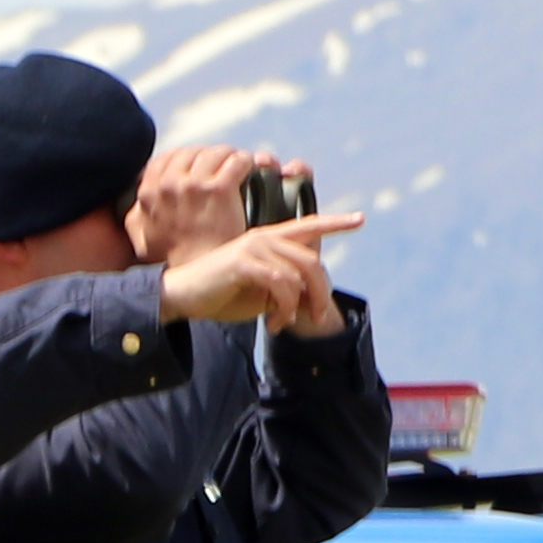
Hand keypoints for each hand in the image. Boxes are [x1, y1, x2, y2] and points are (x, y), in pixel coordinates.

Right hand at [130, 144, 269, 265]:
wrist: (198, 278)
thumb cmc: (173, 261)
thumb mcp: (141, 237)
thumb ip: (136, 214)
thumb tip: (137, 201)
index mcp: (150, 191)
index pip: (167, 158)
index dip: (185, 159)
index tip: (197, 166)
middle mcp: (170, 183)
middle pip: (192, 152)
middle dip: (207, 156)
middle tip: (220, 164)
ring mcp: (195, 185)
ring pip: (215, 152)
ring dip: (227, 156)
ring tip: (235, 164)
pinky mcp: (219, 190)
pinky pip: (236, 162)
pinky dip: (244, 161)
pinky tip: (248, 168)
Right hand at [155, 210, 360, 332]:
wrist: (182, 297)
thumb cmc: (221, 295)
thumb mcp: (261, 292)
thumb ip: (286, 288)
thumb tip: (311, 299)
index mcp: (269, 239)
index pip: (308, 226)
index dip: (335, 222)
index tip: (359, 219)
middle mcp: (264, 237)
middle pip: (312, 261)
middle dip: (321, 294)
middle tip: (316, 318)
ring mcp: (254, 247)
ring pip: (299, 275)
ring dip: (298, 306)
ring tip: (282, 323)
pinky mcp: (244, 262)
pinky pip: (281, 283)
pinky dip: (284, 307)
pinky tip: (274, 322)